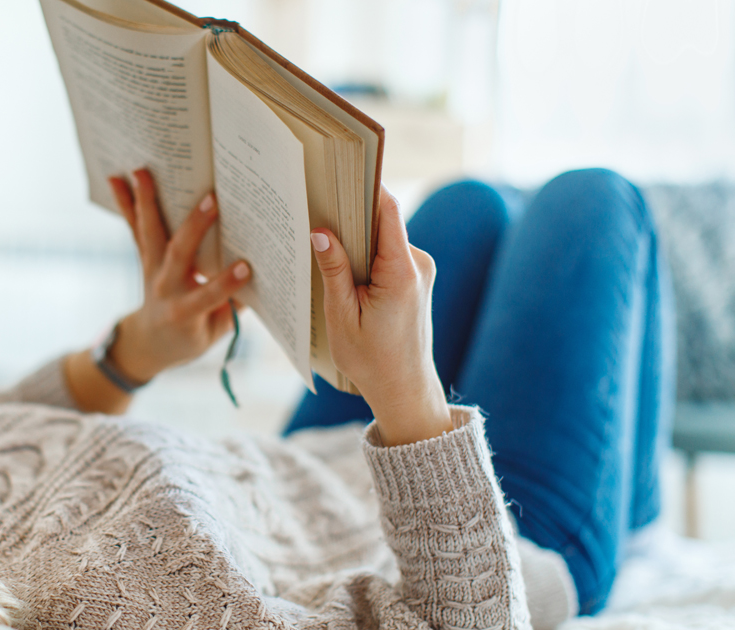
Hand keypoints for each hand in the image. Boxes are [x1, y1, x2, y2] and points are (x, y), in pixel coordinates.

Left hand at [107, 169, 251, 381]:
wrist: (151, 342)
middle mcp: (164, 288)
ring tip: (141, 172)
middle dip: (195, 227)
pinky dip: (127, 204)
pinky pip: (136, 229)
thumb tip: (266, 268)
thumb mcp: (216, 330)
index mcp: (185, 312)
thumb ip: (235, 304)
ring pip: (151, 234)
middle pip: (179, 255)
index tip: (247, 267)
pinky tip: (115, 179)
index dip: (226, 283)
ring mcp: (151, 270)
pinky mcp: (145, 258)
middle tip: (211, 199)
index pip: (208, 296)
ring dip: (146, 202)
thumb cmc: (191, 336)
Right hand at [311, 186, 450, 445]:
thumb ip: (334, 271)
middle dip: (350, 213)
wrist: (404, 389)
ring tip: (322, 241)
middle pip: (381, 220)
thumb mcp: (342, 316)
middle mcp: (417, 264)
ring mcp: (419, 270)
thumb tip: (321, 232)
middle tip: (315, 207)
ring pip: (382, 237)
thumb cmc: (372, 359)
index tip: (337, 172)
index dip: (364, 186)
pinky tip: (340, 265)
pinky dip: (364, 253)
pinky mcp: (414, 277)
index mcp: (402, 271)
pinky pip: (386, 252)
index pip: (386, 211)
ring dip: (355, 238)